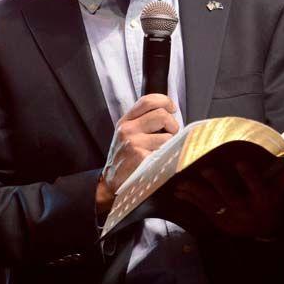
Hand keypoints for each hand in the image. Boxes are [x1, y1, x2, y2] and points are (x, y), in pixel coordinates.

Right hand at [96, 94, 178, 210]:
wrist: (111, 181)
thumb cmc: (123, 157)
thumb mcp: (126, 133)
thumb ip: (142, 120)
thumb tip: (168, 112)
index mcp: (126, 121)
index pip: (148, 101)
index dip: (165, 101)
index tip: (172, 108)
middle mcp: (128, 130)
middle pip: (162, 115)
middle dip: (172, 125)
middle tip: (170, 134)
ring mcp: (134, 144)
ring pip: (168, 136)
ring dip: (170, 145)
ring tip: (160, 151)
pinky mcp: (142, 158)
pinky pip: (165, 153)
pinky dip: (166, 157)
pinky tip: (157, 162)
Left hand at [173, 149, 283, 238]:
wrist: (266, 233)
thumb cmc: (273, 201)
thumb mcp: (282, 187)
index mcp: (264, 199)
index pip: (257, 187)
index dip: (249, 176)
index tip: (240, 162)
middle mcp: (247, 210)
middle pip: (232, 198)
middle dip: (218, 185)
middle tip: (206, 169)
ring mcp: (232, 218)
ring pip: (214, 205)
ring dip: (198, 193)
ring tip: (184, 182)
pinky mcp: (220, 222)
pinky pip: (203, 210)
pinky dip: (190, 200)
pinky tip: (178, 191)